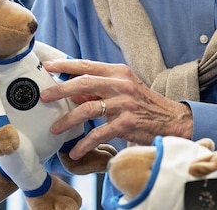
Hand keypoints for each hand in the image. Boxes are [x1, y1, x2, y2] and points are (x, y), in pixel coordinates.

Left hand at [40, 59, 192, 159]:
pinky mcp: (127, 124)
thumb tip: (72, 93)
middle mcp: (121, 85)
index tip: (48, 67)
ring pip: (88, 109)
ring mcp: (124, 104)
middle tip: (44, 96)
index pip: (88, 65)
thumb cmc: (144, 104)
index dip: (66, 65)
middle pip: (84, 83)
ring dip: (68, 119)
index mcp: (119, 72)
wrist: (172, 120)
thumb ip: (100, 88)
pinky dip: (85, 143)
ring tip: (55, 128)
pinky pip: (99, 133)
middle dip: (61, 89)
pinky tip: (75, 151)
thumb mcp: (124, 89)